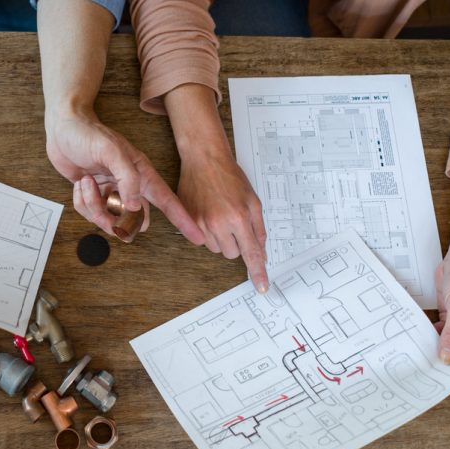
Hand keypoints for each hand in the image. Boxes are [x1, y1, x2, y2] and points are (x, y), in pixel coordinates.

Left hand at [45, 110, 203, 243]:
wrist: (63, 127)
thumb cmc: (89, 133)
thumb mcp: (111, 151)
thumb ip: (127, 179)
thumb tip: (134, 207)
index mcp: (142, 175)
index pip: (167, 202)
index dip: (183, 220)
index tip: (198, 238)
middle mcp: (129, 188)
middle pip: (135, 221)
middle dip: (118, 219)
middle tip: (106, 200)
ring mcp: (111, 194)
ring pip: (109, 221)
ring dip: (94, 205)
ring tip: (87, 183)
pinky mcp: (93, 197)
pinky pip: (90, 214)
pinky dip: (82, 202)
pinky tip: (80, 184)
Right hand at [177, 151, 268, 292]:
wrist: (204, 160)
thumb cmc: (230, 177)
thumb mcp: (253, 200)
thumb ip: (258, 228)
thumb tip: (261, 252)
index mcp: (238, 217)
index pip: (251, 253)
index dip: (257, 272)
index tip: (261, 287)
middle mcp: (218, 223)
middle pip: (232, 254)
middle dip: (236, 243)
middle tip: (235, 223)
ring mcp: (201, 224)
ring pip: (216, 249)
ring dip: (221, 239)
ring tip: (220, 215)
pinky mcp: (188, 222)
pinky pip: (202, 241)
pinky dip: (207, 233)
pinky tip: (208, 215)